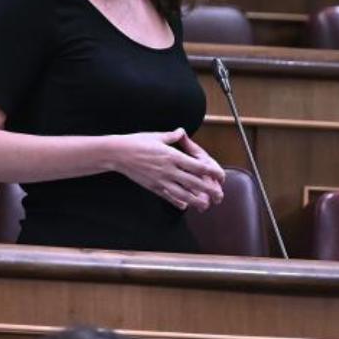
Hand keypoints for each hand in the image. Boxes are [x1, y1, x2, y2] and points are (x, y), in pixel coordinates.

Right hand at [111, 128, 225, 211]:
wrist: (119, 154)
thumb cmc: (137, 142)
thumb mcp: (156, 136)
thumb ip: (172, 136)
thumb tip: (181, 132)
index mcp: (172, 156)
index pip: (197, 166)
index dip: (211, 172)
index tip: (220, 176)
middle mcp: (169, 170)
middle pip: (194, 182)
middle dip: (208, 190)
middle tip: (219, 196)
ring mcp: (161, 180)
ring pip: (182, 194)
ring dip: (196, 201)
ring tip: (205, 205)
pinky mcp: (153, 187)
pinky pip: (167, 197)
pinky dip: (177, 202)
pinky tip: (184, 206)